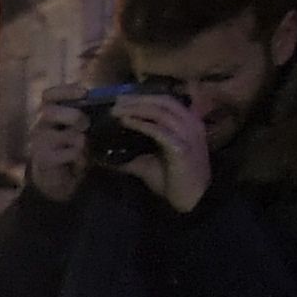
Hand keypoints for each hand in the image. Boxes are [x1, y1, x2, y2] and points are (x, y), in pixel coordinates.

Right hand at [23, 91, 90, 201]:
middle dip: (73, 116)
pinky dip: (80, 157)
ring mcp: (39, 144)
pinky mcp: (45, 160)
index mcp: (46, 114)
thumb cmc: (68, 149)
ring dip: (80, 140)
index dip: (66, 90)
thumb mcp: (74, 128)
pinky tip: (78, 162)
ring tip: (83, 147)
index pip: (48, 95)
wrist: (56, 180)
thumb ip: (83, 113)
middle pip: (49, 111)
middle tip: (85, 125)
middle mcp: (38, 126)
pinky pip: (71, 152)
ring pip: (65, 134)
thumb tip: (107, 97)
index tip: (84, 92)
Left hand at [104, 84, 211, 214]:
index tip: (122, 98)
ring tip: (117, 110)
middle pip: (163, 101)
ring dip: (136, 108)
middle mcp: (191, 123)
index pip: (166, 100)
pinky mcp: (181, 147)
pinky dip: (140, 123)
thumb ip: (131, 155)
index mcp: (188, 122)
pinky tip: (125, 121)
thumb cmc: (172, 180)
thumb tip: (104, 156)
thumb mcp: (148, 163)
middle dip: (138, 99)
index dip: (144, 96)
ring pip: (160, 111)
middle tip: (116, 101)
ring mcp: (188, 134)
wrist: (192, 200)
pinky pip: (159, 130)